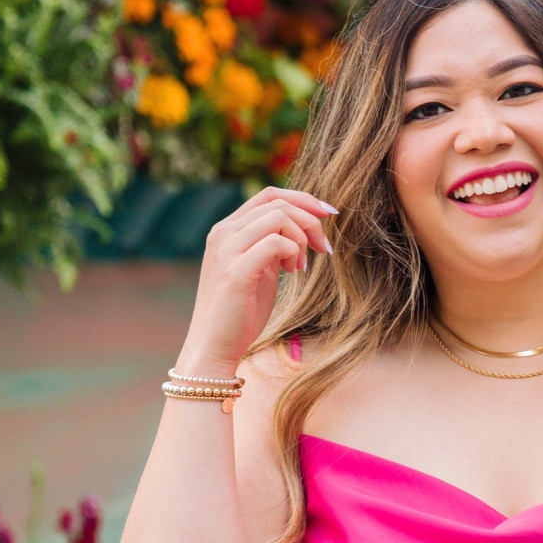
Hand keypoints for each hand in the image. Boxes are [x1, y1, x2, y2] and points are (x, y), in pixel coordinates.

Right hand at [175, 187, 335, 374]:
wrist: (214, 347)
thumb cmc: (240, 313)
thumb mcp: (258, 270)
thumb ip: (271, 246)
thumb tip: (301, 229)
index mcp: (227, 230)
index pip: (269, 195)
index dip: (303, 199)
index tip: (328, 214)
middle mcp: (223, 233)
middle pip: (277, 203)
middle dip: (310, 220)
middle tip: (323, 248)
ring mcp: (227, 250)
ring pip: (279, 217)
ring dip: (302, 238)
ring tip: (301, 266)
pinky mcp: (236, 270)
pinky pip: (276, 242)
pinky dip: (294, 253)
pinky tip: (293, 272)